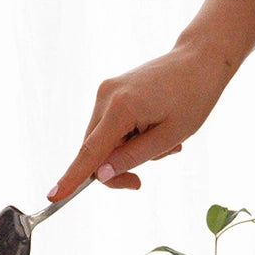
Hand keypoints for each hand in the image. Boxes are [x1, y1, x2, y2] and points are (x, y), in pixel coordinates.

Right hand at [48, 39, 232, 198]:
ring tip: (161, 141)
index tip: (53, 196)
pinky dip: (126, 138)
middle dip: (114, 168)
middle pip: (94, 151)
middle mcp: (106, 97)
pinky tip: (151, 129)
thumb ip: (132, 158)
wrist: (201, 58)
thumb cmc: (194, 96)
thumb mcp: (170, 136)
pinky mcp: (110, 92)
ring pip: (101, 142)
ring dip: (125, 152)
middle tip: (140, 181)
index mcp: (122, 107)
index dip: (71, 178)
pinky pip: (108, 129)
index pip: (90, 152)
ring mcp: (105, 92)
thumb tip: (99, 175)